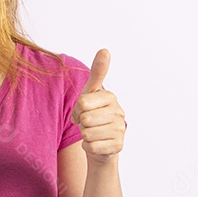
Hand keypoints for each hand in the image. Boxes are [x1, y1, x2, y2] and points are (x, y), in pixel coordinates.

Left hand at [71, 48, 126, 163]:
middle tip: (87, 123)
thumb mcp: (90, 93)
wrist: (100, 143)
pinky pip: (92, 146)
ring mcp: (120, 130)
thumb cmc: (92, 115)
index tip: (83, 110)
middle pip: (85, 119)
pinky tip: (97, 143)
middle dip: (81, 123)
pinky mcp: (118, 146)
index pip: (82, 103)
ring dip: (85, 135)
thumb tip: (105, 50)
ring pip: (87, 134)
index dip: (77, 109)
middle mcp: (119, 112)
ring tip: (93, 132)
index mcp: (110, 97)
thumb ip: (97, 72)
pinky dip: (89, 147)